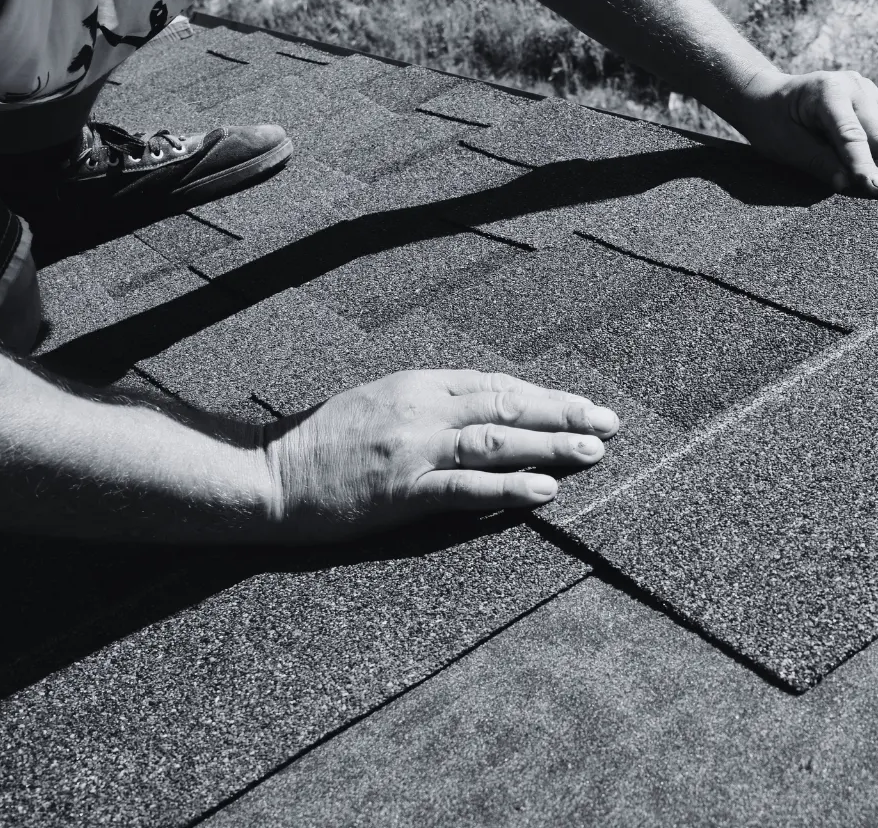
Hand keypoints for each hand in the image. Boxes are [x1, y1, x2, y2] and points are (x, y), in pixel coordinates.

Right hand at [260, 369, 619, 541]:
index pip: (495, 385)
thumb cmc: (321, 443)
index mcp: (417, 385)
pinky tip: (544, 491)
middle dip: (564, 414)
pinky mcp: (402, 490)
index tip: (584, 405)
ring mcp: (413, 449)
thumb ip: (430, 404)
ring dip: (551, 446)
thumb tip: (486, 412)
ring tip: (593, 452)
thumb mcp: (379, 403)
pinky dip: (510, 489)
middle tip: (610, 424)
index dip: (545, 396)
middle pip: (507, 405)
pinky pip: (466, 488)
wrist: (267, 475)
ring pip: (497, 441)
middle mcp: (421, 409)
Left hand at [730, 69, 877, 196]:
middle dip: (869, 163)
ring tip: (858, 170)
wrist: (767, 99)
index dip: (865, 166)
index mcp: (828, 91)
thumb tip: (848, 184)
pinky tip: (877, 167)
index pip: (854, 136)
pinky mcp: (876, 100)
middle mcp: (854, 85)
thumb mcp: (786, 146)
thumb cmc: (772, 122)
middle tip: (844, 177)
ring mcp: (868, 90)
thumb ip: (819, 162)